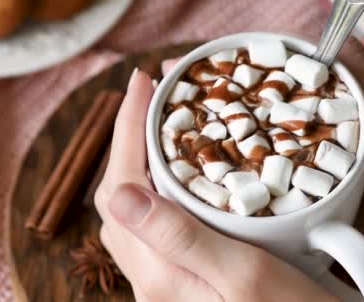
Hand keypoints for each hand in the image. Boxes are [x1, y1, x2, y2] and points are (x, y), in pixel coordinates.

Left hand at [94, 70, 335, 301]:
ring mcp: (166, 282)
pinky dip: (160, 186)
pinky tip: (183, 174)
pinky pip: (156, 223)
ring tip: (163, 124)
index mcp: (159, 273)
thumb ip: (180, 237)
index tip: (143, 82)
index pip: (121, 187)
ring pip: (137, 209)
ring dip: (142, 161)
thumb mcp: (245, 275)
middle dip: (129, 138)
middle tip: (153, 96)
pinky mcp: (183, 282)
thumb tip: (119, 192)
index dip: (125, 129)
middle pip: (121, 195)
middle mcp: (152, 279)